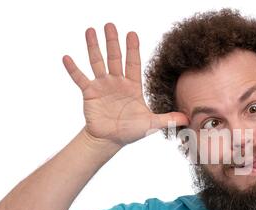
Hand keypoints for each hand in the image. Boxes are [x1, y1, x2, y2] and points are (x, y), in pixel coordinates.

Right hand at [62, 23, 188, 146]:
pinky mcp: (89, 93)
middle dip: (113, 42)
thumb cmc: (130, 131)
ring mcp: (102, 86)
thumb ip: (167, 119)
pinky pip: (80, 78)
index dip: (133, 49)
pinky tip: (67, 57)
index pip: (133, 64)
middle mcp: (117, 82)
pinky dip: (73, 69)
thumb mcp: (151, 124)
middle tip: (110, 25)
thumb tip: (188, 119)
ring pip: (97, 62)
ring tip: (90, 30)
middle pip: (115, 58)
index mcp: (132, 86)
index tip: (132, 34)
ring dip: (93, 47)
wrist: (110, 140)